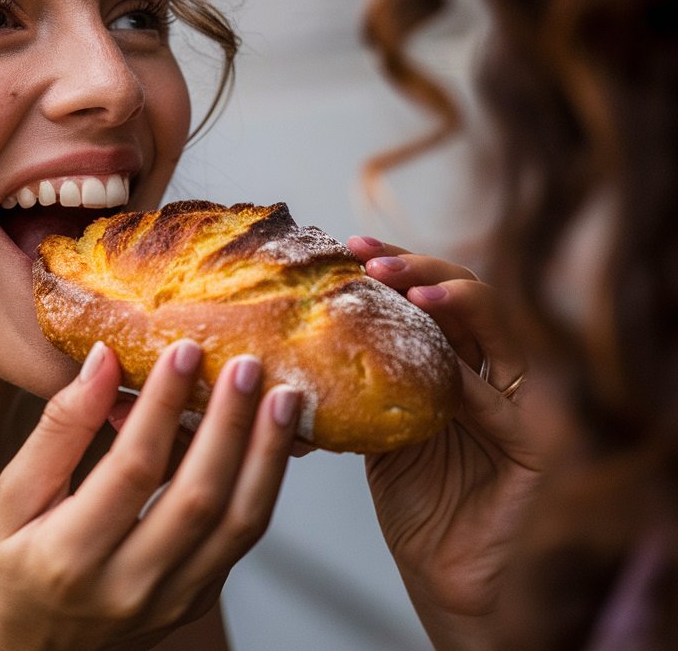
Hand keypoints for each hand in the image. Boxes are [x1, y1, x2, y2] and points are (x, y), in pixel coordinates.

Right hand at [0, 340, 299, 650]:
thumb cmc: (14, 563)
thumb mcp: (12, 495)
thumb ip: (60, 427)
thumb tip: (104, 359)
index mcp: (71, 555)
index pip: (133, 469)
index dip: (163, 405)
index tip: (184, 350)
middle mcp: (129, 585)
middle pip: (200, 497)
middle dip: (231, 423)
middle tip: (246, 364)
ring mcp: (172, 600)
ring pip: (239, 523)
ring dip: (268, 454)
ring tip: (284, 398)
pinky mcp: (199, 599)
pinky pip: (242, 538)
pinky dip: (263, 482)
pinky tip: (271, 438)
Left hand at [345, 236, 543, 650]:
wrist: (432, 562)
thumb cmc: (401, 486)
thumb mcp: (369, 418)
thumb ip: (352, 376)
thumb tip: (282, 335)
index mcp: (446, 355)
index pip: (428, 292)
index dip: (396, 263)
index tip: (352, 245)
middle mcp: (481, 369)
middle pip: (468, 298)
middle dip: (423, 271)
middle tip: (377, 264)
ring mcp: (509, 404)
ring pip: (500, 336)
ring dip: (459, 307)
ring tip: (417, 296)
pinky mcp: (526, 448)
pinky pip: (503, 407)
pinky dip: (474, 386)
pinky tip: (446, 371)